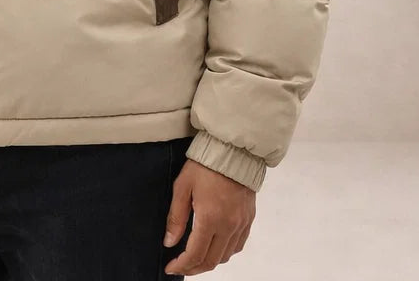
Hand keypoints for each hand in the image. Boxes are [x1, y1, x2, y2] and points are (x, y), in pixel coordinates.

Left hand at [162, 158, 255, 273]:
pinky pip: (238, 245)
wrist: (233, 150)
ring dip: (209, 261)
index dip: (182, 266)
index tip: (171, 268)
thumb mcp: (183, 187)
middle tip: (181, 267)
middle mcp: (228, 225)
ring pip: (225, 256)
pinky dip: (225, 252)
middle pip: (212, 261)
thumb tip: (169, 242)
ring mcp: (241, 223)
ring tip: (196, 258)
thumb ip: (176, 217)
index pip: (195, 254)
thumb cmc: (205, 165)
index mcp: (210, 218)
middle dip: (194, 268)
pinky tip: (215, 246)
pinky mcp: (249, 218)